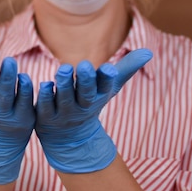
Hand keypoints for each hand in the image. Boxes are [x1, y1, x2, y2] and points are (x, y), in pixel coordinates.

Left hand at [35, 49, 152, 173]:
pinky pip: (44, 106)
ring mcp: (64, 113)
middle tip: (84, 65)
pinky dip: (43, 96)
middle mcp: (82, 106)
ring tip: (63, 69)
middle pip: (85, 94)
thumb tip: (149, 52)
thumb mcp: (109, 87)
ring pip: (63, 98)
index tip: (108, 68)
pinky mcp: (45, 117)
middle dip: (86, 80)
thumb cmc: (90, 102)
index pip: (105, 87)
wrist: (70, 138)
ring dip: (64, 84)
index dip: (106, 78)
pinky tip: (42, 84)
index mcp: (98, 96)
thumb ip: (126, 68)